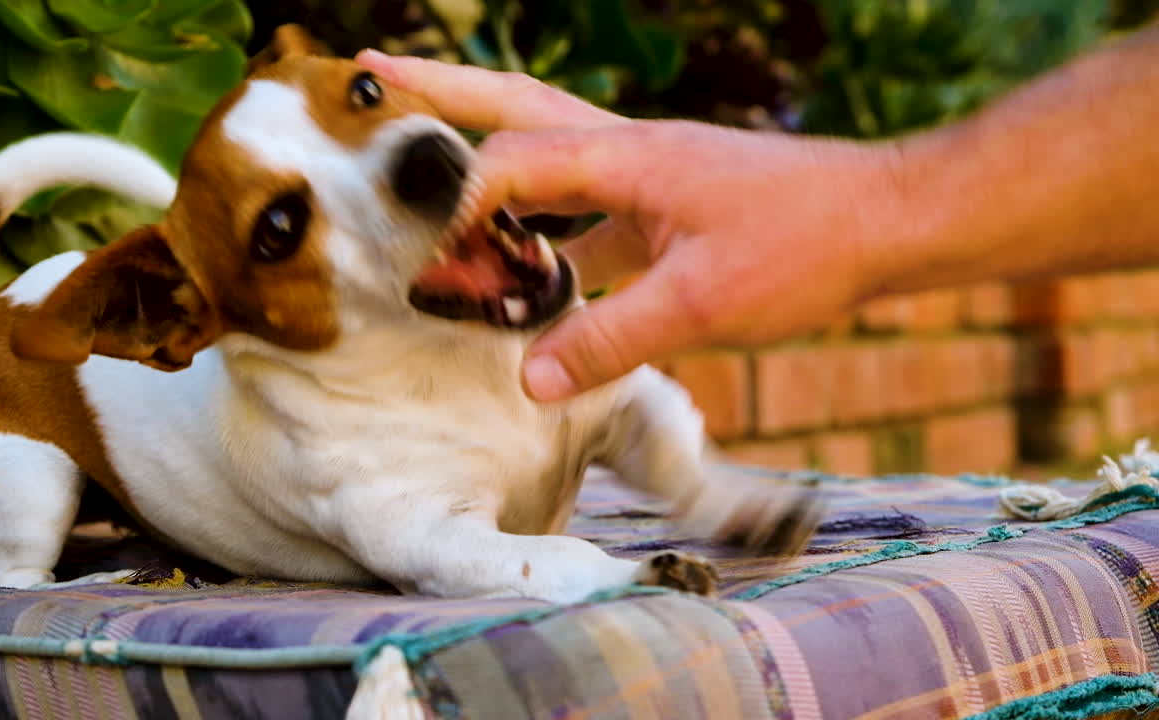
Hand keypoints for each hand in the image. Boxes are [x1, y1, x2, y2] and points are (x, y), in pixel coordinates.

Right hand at [357, 51, 905, 401]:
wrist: (887, 222)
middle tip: (368, 74)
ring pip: (544, 151)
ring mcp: (645, 175)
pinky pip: (582, 209)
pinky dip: (541, 225)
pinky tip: (524, 258)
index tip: (409, 248)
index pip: (508, 164)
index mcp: (626, 156)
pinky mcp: (664, 207)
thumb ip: (612, 338)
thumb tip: (529, 381)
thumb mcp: (703, 304)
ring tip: (423, 157)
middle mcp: (626, 151)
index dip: (450, 202)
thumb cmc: (807, 246)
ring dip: (482, 149)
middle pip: (512, 108)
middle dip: (438, 92)